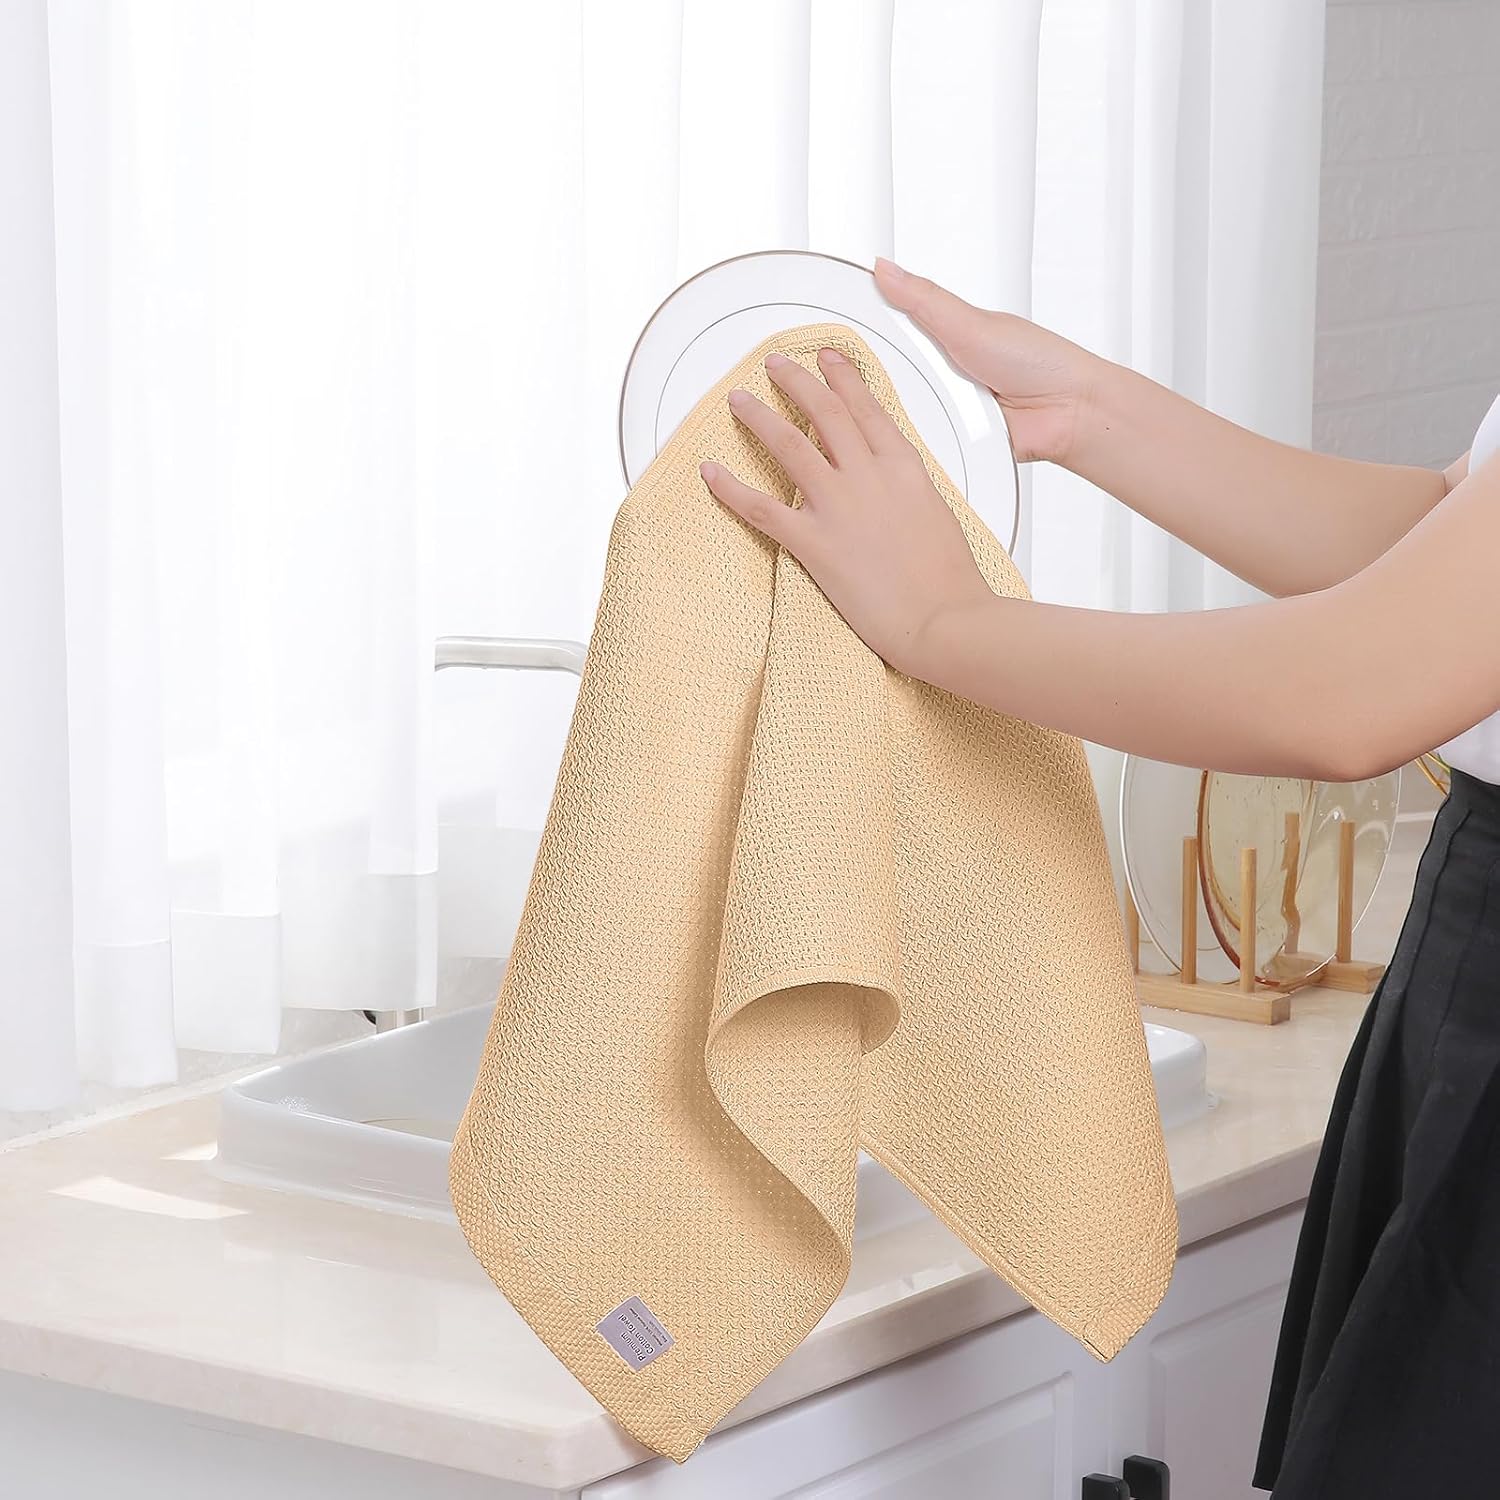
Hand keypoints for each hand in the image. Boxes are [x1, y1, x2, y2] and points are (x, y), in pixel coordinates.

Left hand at [700, 346, 994, 678]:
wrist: (945, 618)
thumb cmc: (949, 580)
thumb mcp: (937, 514)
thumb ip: (908, 489)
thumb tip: (890, 485)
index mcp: (904, 467)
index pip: (867, 408)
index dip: (844, 379)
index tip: (829, 359)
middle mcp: (868, 476)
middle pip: (826, 412)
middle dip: (797, 381)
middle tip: (776, 365)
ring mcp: (838, 506)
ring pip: (790, 445)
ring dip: (760, 417)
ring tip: (739, 400)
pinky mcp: (814, 543)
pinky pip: (761, 508)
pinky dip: (731, 487)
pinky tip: (710, 471)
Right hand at [872, 257, 1097, 466]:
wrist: (1069, 415)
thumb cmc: (1038, 364)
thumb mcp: (971, 323)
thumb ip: (924, 300)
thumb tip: (884, 268)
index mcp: (945, 336)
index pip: (891, 329)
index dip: (863, 330)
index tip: (833, 328)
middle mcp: (942, 373)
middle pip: (889, 374)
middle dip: (875, 375)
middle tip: (852, 370)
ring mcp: (946, 410)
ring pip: (902, 411)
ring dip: (899, 410)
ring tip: (891, 403)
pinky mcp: (951, 443)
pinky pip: (922, 442)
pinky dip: (918, 439)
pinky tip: (910, 434)